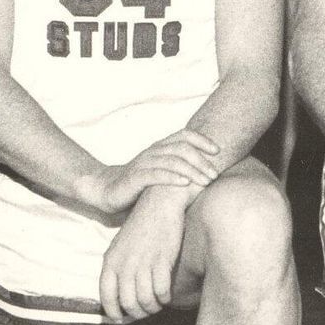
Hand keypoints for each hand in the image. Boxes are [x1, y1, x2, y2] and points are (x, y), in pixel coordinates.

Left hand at [101, 185, 191, 323]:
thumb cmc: (141, 225)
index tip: (121, 319)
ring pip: (146, 300)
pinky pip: (162, 291)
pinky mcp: (162, 260)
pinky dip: (165, 298)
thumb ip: (117, 267)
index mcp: (110, 260)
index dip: (113, 313)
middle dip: (138, 314)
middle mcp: (124, 264)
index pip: (106, 296)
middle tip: (146, 312)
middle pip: (128, 303)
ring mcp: (143, 263)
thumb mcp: (121, 245)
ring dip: (153, 308)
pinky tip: (167, 296)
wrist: (159, 203)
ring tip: (157, 305)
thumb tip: (120, 293)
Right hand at [104, 130, 223, 215]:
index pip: (184, 135)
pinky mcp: (135, 178)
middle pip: (182, 148)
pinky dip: (172, 178)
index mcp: (160, 147)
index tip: (218, 150)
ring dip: (192, 170)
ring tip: (206, 180)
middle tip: (216, 173)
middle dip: (202, 160)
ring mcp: (143, 163)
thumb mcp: (161, 170)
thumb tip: (208, 167)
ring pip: (171, 161)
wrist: (107, 190)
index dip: (202, 139)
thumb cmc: (140, 182)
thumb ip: (179, 165)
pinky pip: (156, 175)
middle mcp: (153, 151)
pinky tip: (185, 183)